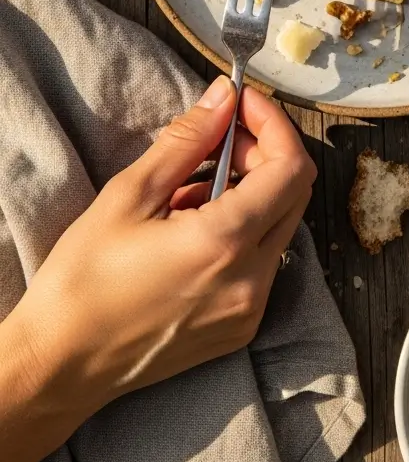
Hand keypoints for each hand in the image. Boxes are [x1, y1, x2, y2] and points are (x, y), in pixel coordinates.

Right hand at [12, 77, 315, 412]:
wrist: (62, 364)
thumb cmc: (84, 280)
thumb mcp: (129, 196)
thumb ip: (186, 141)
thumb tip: (224, 97)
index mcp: (224, 243)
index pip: (290, 167)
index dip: (273, 125)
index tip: (244, 103)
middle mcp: (251, 281)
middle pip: (293, 195)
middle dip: (264, 154)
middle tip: (218, 138)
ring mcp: (250, 311)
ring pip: (278, 228)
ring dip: (250, 193)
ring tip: (188, 190)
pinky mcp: (240, 329)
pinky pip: (262, 264)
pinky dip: (242, 232)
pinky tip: (192, 228)